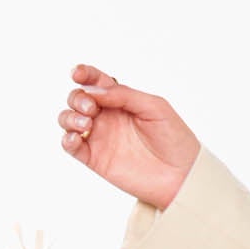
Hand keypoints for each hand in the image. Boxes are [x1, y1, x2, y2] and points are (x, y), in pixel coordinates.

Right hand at [57, 64, 200, 209]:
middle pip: (77, 98)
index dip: (83, 73)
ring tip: (85, 123)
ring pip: (68, 119)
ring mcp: (100, 137)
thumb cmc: (174, 138)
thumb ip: (124, 95)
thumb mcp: (155, 107)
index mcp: (120, 100)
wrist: (182, 175)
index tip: (77, 73)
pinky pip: (71, 146)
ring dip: (69, 116)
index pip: (95, 81)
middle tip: (91, 108)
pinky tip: (76, 137)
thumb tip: (93, 92)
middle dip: (77, 98)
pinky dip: (67, 139)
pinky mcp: (96, 159)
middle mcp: (107, 116)